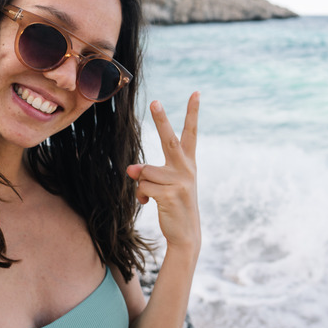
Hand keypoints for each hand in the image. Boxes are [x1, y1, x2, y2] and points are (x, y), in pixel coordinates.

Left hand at [127, 92, 200, 252]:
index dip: (193, 113)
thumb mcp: (163, 185)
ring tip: (152, 197)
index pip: (191, 133)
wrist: (186, 234)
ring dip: (142, 185)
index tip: (196, 93)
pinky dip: (141, 196)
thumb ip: (148, 173)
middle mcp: (187, 168)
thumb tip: (131, 170)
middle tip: (155, 100)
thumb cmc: (174, 205)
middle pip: (169, 139)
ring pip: (145, 172)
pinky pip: (143, 186)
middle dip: (161, 119)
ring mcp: (181, 181)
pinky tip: (150, 204)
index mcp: (188, 162)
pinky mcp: (172, 194)